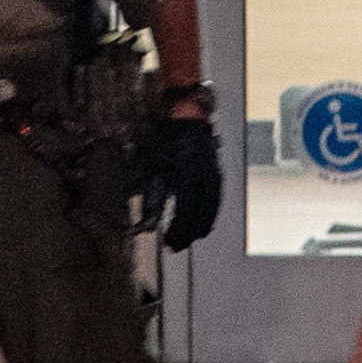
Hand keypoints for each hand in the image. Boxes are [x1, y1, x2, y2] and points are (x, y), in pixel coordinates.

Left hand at [135, 106, 224, 251]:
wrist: (188, 116)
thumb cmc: (165, 140)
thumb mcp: (151, 166)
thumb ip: (150, 197)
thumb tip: (144, 223)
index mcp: (186, 180)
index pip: (184, 215)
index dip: (177, 232)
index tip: (168, 243)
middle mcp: (203, 180)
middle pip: (199, 216)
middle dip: (188, 234)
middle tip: (178, 246)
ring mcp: (213, 176)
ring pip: (211, 209)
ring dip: (202, 226)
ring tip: (193, 237)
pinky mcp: (217, 172)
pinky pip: (217, 198)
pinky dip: (212, 213)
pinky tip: (207, 221)